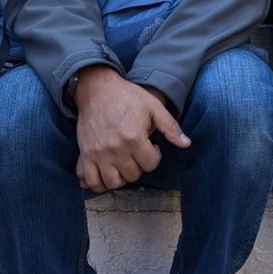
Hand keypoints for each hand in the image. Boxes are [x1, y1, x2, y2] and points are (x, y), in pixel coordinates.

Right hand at [73, 66, 189, 192]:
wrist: (97, 89)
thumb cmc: (127, 96)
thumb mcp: (153, 105)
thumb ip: (170, 127)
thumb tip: (186, 144)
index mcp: (134, 138)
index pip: (151, 164)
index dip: (155, 155)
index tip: (150, 146)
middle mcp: (116, 149)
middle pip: (133, 175)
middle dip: (139, 166)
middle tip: (137, 153)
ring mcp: (98, 154)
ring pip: (114, 183)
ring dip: (121, 177)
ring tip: (123, 164)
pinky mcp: (86, 154)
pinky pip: (92, 181)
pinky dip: (99, 184)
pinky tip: (106, 173)